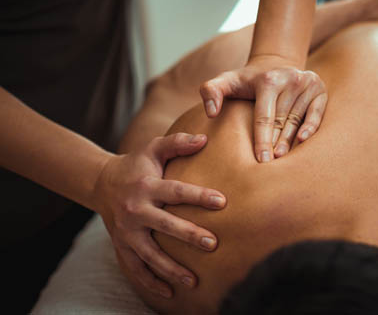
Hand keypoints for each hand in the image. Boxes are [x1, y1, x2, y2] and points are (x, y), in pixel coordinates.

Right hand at [93, 133, 226, 297]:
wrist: (102, 183)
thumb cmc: (137, 165)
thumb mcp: (153, 148)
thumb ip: (177, 142)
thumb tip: (205, 138)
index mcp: (147, 186)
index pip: (176, 191)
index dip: (198, 196)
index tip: (222, 202)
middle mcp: (136, 210)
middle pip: (164, 225)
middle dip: (188, 235)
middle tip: (212, 244)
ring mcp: (127, 232)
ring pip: (149, 254)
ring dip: (171, 269)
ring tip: (194, 281)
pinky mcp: (122, 246)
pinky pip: (135, 269)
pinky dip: (150, 283)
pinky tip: (169, 293)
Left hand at [200, 55, 326, 161]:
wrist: (274, 64)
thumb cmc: (247, 80)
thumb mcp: (226, 81)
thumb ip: (210, 91)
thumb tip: (211, 112)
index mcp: (268, 79)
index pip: (264, 117)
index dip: (262, 141)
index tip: (260, 161)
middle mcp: (290, 79)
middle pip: (281, 120)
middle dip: (275, 144)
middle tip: (269, 166)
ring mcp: (307, 84)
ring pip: (297, 120)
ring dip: (290, 141)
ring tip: (281, 160)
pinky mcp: (319, 90)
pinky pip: (317, 113)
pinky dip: (311, 127)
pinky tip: (303, 141)